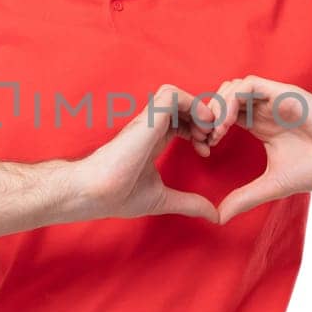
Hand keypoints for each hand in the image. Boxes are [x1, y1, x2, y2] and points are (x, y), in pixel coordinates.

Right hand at [72, 84, 220, 222]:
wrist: (97, 194)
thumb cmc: (119, 195)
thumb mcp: (164, 199)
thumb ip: (189, 203)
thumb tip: (214, 216)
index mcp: (153, 139)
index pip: (181, 119)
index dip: (200, 130)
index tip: (206, 152)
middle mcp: (151, 126)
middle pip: (183, 104)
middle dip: (204, 119)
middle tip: (212, 141)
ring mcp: (148, 120)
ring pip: (178, 95)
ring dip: (198, 109)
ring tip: (206, 134)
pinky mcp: (147, 118)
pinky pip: (172, 95)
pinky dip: (192, 105)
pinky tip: (199, 129)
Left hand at [195, 74, 311, 224]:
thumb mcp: (272, 185)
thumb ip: (246, 197)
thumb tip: (220, 217)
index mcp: (259, 124)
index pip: (223, 115)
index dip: (208, 129)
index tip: (203, 151)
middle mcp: (264, 108)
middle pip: (222, 98)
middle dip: (207, 116)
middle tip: (203, 140)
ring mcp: (273, 99)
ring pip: (231, 88)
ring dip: (216, 107)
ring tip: (214, 134)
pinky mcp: (284, 93)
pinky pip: (249, 85)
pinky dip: (231, 101)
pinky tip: (227, 125)